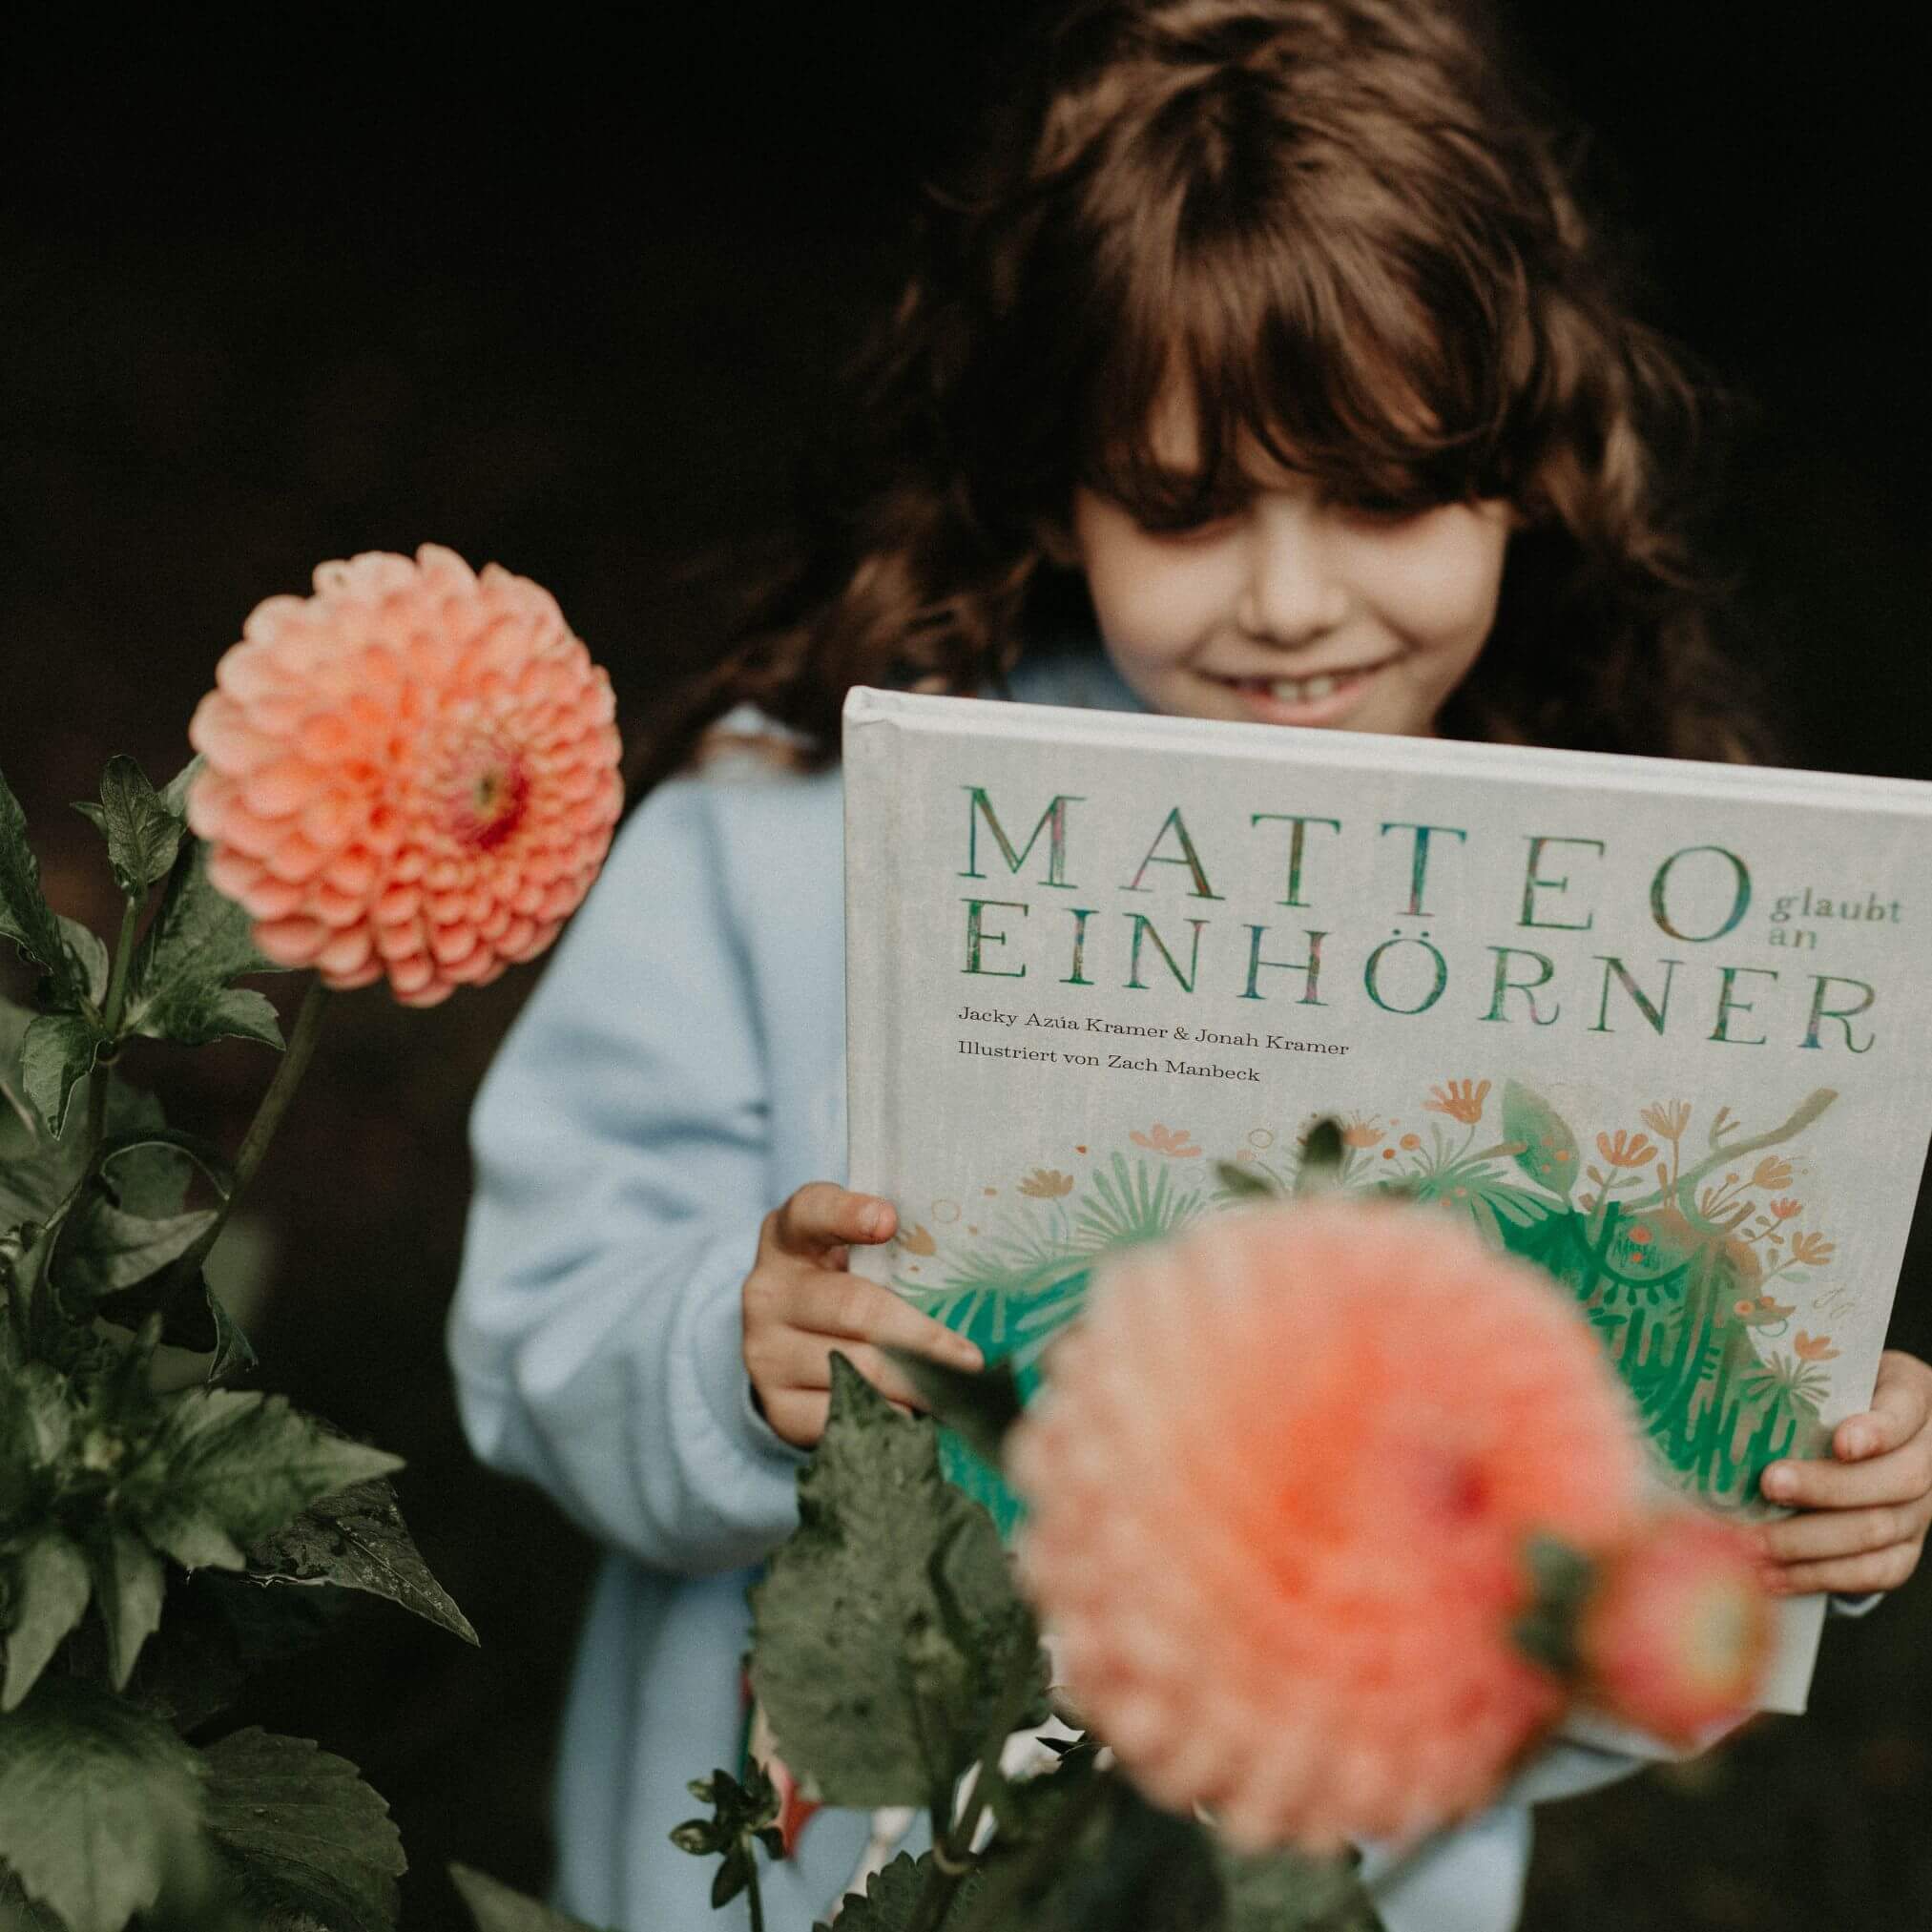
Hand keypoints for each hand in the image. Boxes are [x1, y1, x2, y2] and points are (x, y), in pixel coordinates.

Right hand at [742, 1181, 983, 1448]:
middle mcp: (768, 1291)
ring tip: (954, 1393)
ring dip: (913, 1385)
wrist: (790, 1348)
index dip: (847, 1214)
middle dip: (920, 1337)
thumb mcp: (855, 1258)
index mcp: (789, 1237)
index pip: (811, 1211)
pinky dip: (886, 1417)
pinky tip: (915, 1417)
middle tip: (968, 1359)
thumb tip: (970, 1272)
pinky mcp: (776, 1405)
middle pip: (853, 1307)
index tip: (889, 1221)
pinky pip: (840, 1415)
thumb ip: (893, 1252)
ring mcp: (765, 1351)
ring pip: (854, 1367)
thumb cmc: (844, 1288)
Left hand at [1754, 1349, 1931, 1596]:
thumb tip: (1724, 1384)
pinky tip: (1775, 1576)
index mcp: (1912, 1396)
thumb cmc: (1832, 1389)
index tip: (1841, 1442)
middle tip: (1768, 1485)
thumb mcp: (1828, 1367)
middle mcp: (1928, 1455)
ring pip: (1881, 1530)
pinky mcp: (1906, 1546)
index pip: (1904, 1411)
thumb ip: (1801, 1375)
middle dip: (1827, 1487)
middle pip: (1895, 1480)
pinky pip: (1877, 1570)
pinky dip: (1823, 1576)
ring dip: (1812, 1542)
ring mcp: (1923, 1507)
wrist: (1863, 1428)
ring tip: (1755, 1543)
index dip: (1877, 1430)